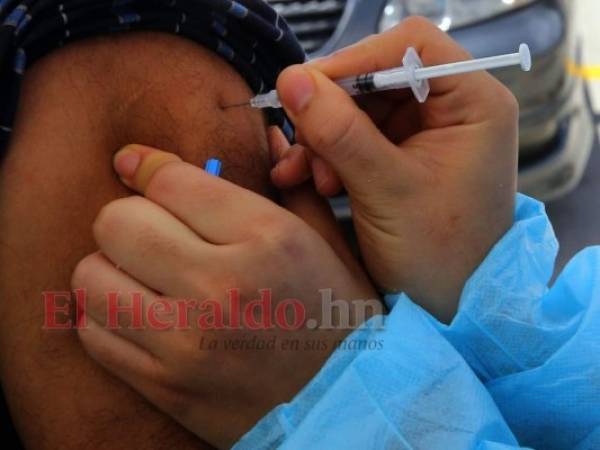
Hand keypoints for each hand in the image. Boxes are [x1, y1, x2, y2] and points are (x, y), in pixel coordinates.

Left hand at [72, 144, 377, 448]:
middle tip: (153, 231)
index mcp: (268, 240)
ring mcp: (186, 342)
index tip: (140, 166)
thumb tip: (257, 136)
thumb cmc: (339, 317)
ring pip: (91, 276)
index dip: (150, 166)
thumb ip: (289, 186)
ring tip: (143, 275)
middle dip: (130, 217)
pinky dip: (108, 316)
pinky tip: (140, 314)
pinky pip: (95, 333)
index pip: (172, 180)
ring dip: (111, 267)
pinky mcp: (164, 385)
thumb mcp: (328, 243)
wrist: (345, 404)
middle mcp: (221, 286)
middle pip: (118, 222)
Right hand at [271, 17, 518, 321]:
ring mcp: (424, 134)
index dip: (355, 60)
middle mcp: (451, 109)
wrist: (448, 308)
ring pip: (357, 109)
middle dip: (332, 112)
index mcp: (473, 103)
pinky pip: (354, 138)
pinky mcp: (400, 157)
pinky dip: (327, 155)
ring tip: (307, 176)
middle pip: (376, 78)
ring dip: (323, 138)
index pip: (411, 47)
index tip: (306, 87)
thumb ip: (339, 132)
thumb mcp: (386, 190)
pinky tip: (309, 181)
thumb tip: (291, 79)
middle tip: (306, 149)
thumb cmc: (438, 255)